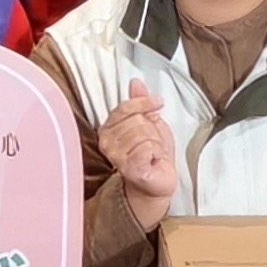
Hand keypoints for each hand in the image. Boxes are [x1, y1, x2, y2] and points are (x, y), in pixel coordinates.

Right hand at [99, 79, 179, 229]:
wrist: (157, 182)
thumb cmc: (151, 155)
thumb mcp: (149, 123)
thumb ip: (140, 103)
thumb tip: (136, 83)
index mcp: (109, 128)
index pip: (125, 106)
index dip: (144, 103)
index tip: (156, 105)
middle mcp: (108, 142)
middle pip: (138, 120)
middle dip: (152, 130)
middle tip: (152, 143)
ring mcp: (117, 157)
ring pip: (145, 134)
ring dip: (156, 143)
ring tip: (152, 153)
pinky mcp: (130, 168)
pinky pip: (148, 148)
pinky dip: (157, 153)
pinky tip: (153, 160)